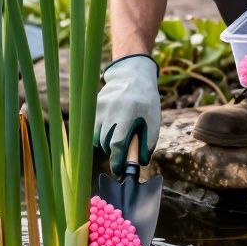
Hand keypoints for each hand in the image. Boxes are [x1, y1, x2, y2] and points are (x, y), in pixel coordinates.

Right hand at [94, 54, 161, 174]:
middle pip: (105, 143)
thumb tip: (141, 162)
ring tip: (117, 135)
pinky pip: (92, 128)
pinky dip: (100, 133)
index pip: (116, 144)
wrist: (132, 75)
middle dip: (114, 151)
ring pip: (96, 137)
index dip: (117, 161)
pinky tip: (110, 126)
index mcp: (127, 114)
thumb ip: (148, 142)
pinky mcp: (93, 106)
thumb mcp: (153, 119)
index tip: (118, 170)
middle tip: (123, 149)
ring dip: (105, 142)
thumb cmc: (146, 100)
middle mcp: (109, 110)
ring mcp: (98, 107)